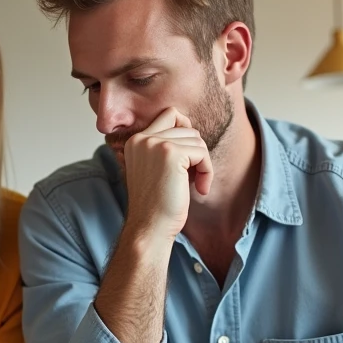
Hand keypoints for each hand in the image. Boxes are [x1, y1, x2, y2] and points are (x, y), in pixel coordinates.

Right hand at [121, 107, 212, 239]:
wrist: (150, 228)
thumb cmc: (157, 205)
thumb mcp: (155, 169)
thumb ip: (166, 148)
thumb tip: (192, 130)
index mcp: (136, 141)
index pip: (170, 115)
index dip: (186, 130)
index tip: (189, 158)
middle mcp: (142, 138)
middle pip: (187, 128)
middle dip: (197, 153)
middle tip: (193, 178)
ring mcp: (155, 144)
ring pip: (196, 140)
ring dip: (203, 163)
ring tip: (196, 185)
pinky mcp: (170, 153)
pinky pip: (201, 152)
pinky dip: (207, 171)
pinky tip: (200, 189)